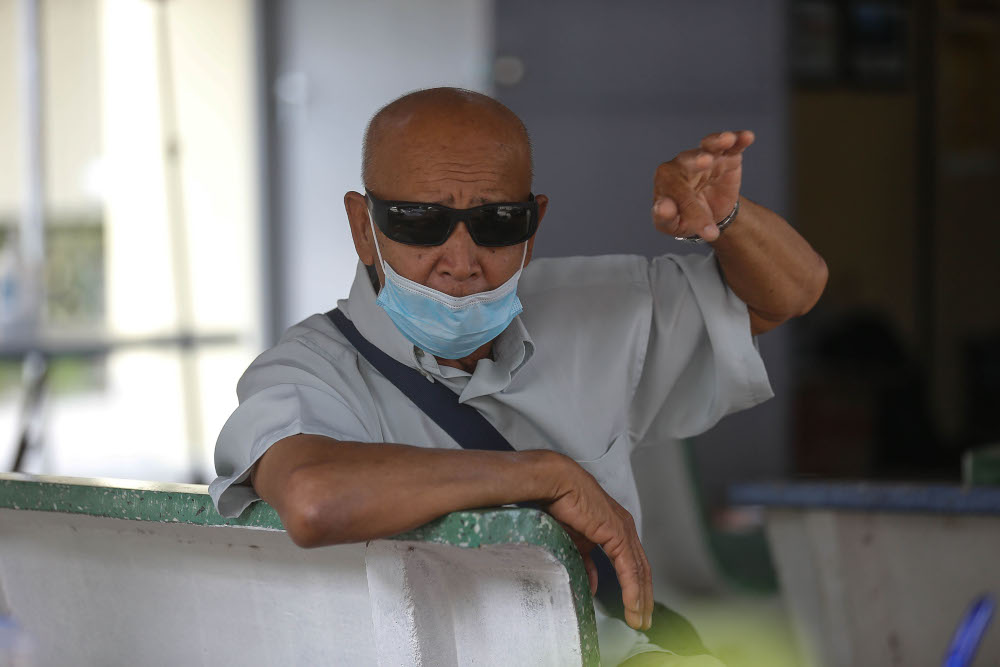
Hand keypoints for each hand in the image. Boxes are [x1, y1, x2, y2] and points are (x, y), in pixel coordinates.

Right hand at [542, 460, 652, 630]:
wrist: (557, 484)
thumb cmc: (562, 505)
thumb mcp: (576, 541)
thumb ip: (587, 563)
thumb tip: (591, 584)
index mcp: (617, 528)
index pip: (633, 564)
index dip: (636, 587)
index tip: (636, 608)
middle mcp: (625, 529)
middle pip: (642, 570)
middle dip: (644, 598)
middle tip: (643, 620)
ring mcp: (624, 531)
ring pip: (639, 572)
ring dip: (641, 599)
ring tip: (639, 619)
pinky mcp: (617, 534)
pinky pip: (629, 568)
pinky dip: (632, 589)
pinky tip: (632, 605)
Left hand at [652, 130, 754, 241]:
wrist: (708, 215)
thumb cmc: (683, 217)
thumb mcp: (672, 224)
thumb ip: (664, 218)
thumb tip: (663, 209)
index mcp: (666, 179)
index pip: (678, 191)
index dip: (692, 208)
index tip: (707, 230)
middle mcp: (683, 163)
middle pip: (689, 161)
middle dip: (698, 161)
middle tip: (706, 161)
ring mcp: (706, 157)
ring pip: (708, 145)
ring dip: (716, 141)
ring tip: (727, 140)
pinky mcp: (726, 156)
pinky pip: (732, 146)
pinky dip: (739, 140)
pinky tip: (747, 137)